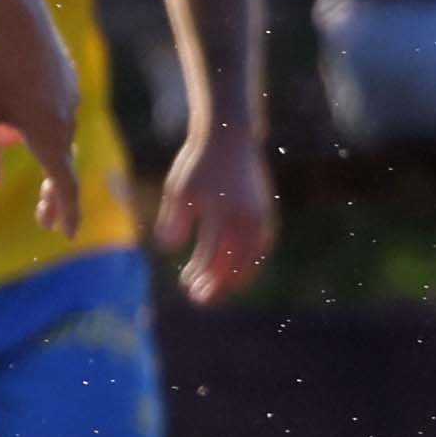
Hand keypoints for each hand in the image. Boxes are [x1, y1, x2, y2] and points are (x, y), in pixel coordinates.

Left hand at [0, 3, 86, 231]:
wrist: (17, 18)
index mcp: (49, 137)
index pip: (64, 185)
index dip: (66, 212)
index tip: (66, 233)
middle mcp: (67, 121)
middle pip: (60, 165)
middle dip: (52, 194)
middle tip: (45, 219)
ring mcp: (69, 99)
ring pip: (48, 135)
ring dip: (21, 147)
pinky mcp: (65, 81)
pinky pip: (49, 114)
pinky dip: (29, 126)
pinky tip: (0, 113)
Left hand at [160, 123, 273, 303]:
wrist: (229, 138)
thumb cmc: (198, 165)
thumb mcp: (178, 191)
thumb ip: (174, 221)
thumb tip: (168, 248)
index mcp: (224, 216)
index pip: (213, 258)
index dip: (201, 276)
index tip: (187, 286)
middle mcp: (247, 221)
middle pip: (235, 266)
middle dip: (218, 285)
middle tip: (200, 298)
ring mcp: (261, 218)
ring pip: (253, 260)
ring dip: (235, 279)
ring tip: (219, 289)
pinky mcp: (267, 214)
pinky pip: (262, 248)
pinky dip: (251, 264)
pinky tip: (236, 271)